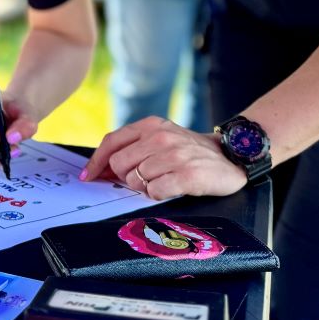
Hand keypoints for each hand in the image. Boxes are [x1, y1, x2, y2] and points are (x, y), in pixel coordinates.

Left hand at [81, 116, 247, 200]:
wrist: (230, 157)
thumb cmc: (189, 151)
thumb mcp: (162, 138)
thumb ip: (134, 147)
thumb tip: (101, 169)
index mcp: (151, 125)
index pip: (112, 142)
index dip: (96, 162)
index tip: (88, 177)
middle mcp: (161, 136)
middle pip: (119, 164)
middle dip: (126, 177)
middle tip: (146, 178)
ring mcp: (174, 154)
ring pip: (135, 180)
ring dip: (144, 187)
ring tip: (163, 180)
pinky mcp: (187, 174)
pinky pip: (154, 191)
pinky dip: (158, 194)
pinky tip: (171, 187)